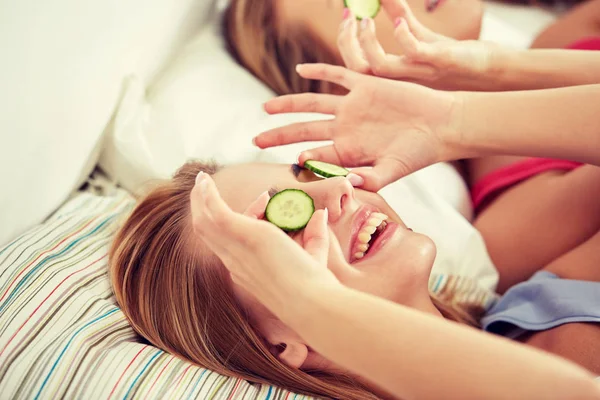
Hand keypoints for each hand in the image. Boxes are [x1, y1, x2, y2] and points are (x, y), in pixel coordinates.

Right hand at [190, 172, 343, 320]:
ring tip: (200, 180)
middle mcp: (234, 262)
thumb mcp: (313, 255)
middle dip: (203, 208)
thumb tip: (320, 214)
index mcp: (244, 269)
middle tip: (202, 188)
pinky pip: (215, 213)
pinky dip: (208, 196)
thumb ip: (315, 235)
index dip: (249, 212)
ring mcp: (236, 249)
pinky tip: (205, 181)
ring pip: (205, 223)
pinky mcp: (244, 236)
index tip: (267, 198)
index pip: (236, 238)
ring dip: (200, 200)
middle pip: (209, 232)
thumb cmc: (314, 286)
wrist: (311, 301)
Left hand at [255, 64, 462, 190]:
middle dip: (278, 136)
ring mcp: (352, 107)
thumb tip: (346, 184)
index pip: (315, 156)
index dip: (300, 160)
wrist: (442, 125)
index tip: (290, 163)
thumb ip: (370, 179)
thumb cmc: (420, 153)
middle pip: (303, 131)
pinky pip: (337, 75)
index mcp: (348, 151)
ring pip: (312, 103)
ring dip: (288, 104)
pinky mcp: (365, 86)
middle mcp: (345, 129)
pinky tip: (299, 70)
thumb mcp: (394, 171)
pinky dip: (319, 71)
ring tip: (264, 108)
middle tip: (255, 141)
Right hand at [339, 0, 500, 90]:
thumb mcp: (423, 38)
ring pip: (379, 67)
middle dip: (347, 42)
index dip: (346, 41)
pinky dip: (402, 37)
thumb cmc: (454, 57)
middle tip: (351, 17)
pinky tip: (400, 22)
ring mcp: (419, 74)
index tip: (348, 16)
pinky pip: (413, 53)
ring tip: (366, 20)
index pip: (355, 66)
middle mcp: (401, 81)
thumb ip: (403, 19)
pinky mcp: (439, 63)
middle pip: (358, 69)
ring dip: (367, 43)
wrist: (489, 70)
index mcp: (393, 78)